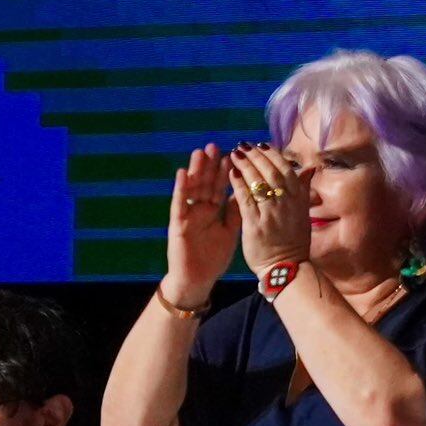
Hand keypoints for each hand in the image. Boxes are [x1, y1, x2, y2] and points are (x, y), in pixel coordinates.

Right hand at [164, 144, 241, 305]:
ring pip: (193, 189)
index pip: (221, 186)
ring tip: (200, 152)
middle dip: (211, 165)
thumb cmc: (213, 258)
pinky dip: (181, 189)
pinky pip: (180, 204)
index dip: (227, 170)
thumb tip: (248, 191)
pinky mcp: (178, 224)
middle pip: (206, 183)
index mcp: (213, 210)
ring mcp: (188, 215)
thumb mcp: (230, 231)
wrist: (197, 280)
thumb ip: (235, 211)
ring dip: (196, 171)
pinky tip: (183, 173)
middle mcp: (200, 209)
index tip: (234, 153)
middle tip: (216, 145)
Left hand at [229, 144, 310, 278]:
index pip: (286, 170)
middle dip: (257, 155)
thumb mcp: (303, 213)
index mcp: (299, 199)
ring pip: (259, 182)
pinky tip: (231, 173)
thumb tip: (309, 169)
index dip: (273, 155)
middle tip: (244, 145)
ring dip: (246, 165)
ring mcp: (272, 213)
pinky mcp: (256, 224)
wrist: (286, 268)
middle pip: (271, 172)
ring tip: (235, 154)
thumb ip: (303, 189)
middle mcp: (287, 203)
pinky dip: (239, 184)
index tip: (262, 145)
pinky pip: (245, 199)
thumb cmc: (293, 241)